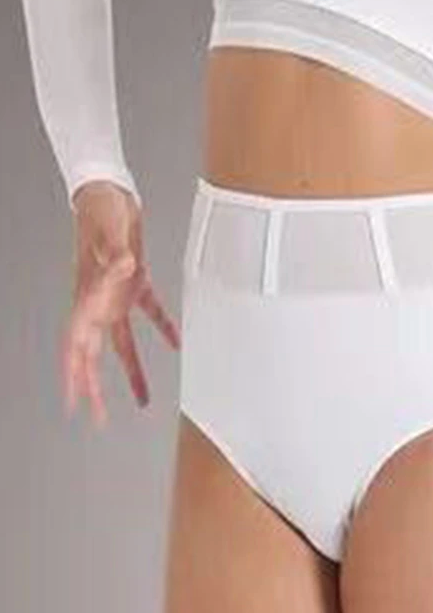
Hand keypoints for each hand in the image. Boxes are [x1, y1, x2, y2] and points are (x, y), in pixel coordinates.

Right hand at [62, 181, 179, 427]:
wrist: (110, 192)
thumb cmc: (102, 212)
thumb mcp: (109, 232)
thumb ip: (116, 255)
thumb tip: (124, 269)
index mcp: (88, 296)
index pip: (78, 344)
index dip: (76, 374)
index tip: (75, 403)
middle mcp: (99, 300)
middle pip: (95, 353)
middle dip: (96, 388)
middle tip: (99, 420)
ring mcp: (116, 293)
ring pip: (122, 342)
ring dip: (131, 370)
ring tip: (141, 400)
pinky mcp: (135, 280)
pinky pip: (149, 311)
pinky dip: (162, 328)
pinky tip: (176, 343)